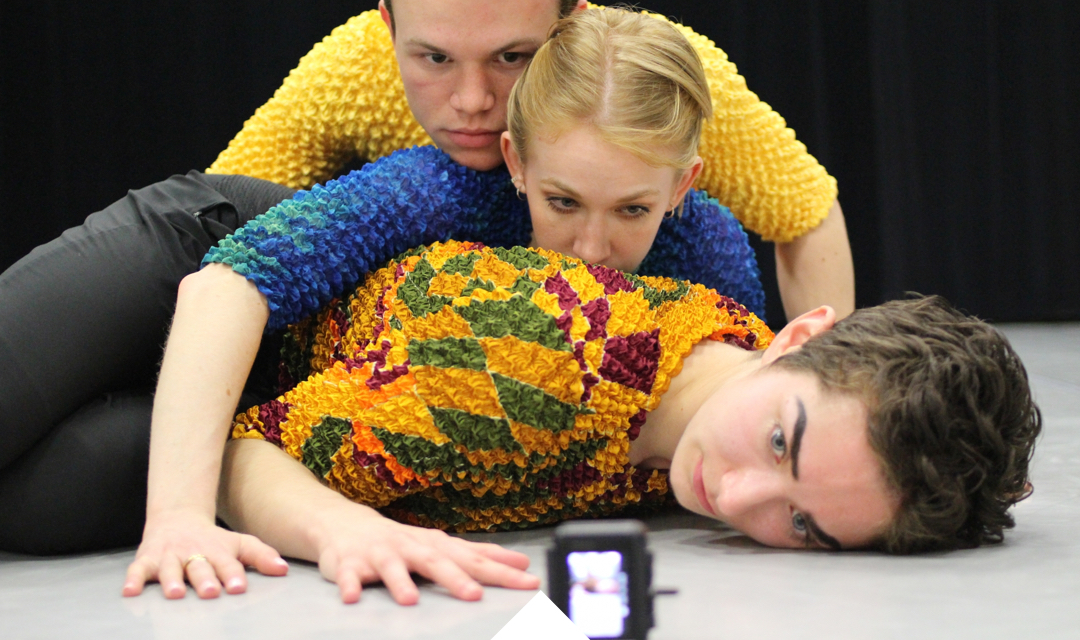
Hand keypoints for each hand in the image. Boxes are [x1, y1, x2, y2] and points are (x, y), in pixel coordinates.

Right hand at [122, 510, 288, 598]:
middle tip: (210, 592)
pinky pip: (138, 570)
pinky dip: (133, 580)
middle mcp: (193, 554)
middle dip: (205, 580)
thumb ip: (261, 556)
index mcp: (218, 551)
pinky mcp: (147, 560)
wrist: (177, 520)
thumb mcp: (238, 544)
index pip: (228, 563)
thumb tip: (284, 569)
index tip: (239, 587)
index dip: (233, 574)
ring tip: (175, 594)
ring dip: (172, 581)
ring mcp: (169, 557)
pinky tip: (130, 592)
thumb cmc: (213, 540)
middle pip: (200, 567)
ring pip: (171, 569)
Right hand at [314, 506, 539, 604]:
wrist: (346, 524)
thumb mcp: (442, 547)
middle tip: (474, 595)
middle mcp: (411, 546)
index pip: (473, 558)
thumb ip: (479, 557)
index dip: (500, 570)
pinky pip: (348, 575)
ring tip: (410, 600)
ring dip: (400, 582)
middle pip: (435, 561)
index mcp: (436, 545)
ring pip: (391, 566)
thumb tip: (522, 564)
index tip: (527, 582)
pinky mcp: (349, 562)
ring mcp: (379, 553)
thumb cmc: (403, 542)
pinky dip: (350, 584)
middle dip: (454, 578)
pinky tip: (353, 597)